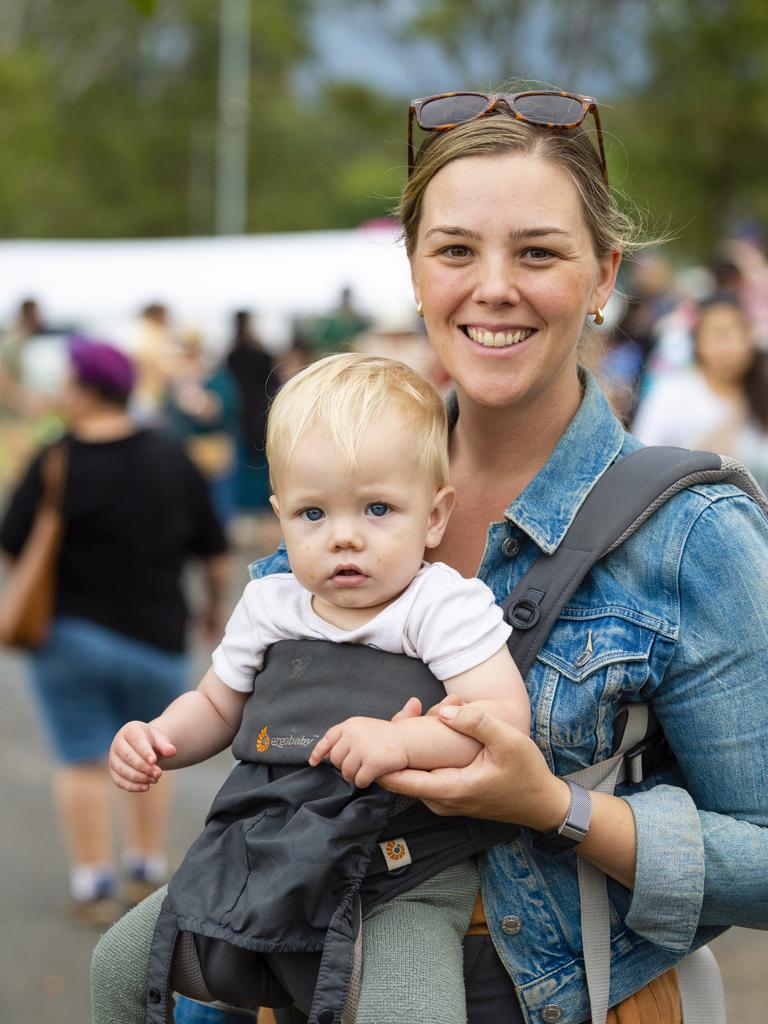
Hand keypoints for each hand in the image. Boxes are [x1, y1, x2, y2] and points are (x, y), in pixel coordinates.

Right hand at [109, 721, 177, 792]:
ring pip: (123, 770)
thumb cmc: (152, 742)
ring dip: (140, 777)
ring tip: (155, 779)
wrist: (145, 748)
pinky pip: (119, 781)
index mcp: (130, 730)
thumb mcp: (160, 740)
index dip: (145, 752)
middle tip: (158, 773)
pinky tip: (146, 787)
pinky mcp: (113, 772)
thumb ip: (165, 745)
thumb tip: (172, 752)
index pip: (136, 740)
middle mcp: (118, 743)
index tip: (154, 761)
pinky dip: (133, 786)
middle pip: (128, 756)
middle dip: (144, 767)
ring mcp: (113, 758)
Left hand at [309, 717, 408, 788]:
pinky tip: (372, 775)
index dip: (319, 752)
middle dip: (345, 767)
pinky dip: (364, 781)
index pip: (328, 739)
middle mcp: (353, 734)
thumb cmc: (386, 736)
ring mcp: (362, 748)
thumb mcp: (363, 729)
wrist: (408, 740)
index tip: (313, 762)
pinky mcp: (372, 762)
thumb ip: (345, 738)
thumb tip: (326, 754)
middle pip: (336, 760)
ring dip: (354, 776)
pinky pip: (359, 780)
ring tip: (365, 770)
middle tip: (358, 765)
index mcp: (350, 725)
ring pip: (346, 772)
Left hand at [377, 704, 569, 830]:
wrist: (543, 803)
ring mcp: (444, 801)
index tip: (378, 734)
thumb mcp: (508, 741)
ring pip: (411, 774)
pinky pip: (424, 775)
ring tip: (418, 712)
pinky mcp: (450, 795)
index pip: (398, 781)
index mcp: (450, 790)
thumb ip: (477, 723)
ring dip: (408, 746)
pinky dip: (421, 753)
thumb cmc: (527, 774)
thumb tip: (445, 712)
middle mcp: (441, 801)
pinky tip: (431, 728)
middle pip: (400, 775)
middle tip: (409, 709)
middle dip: (396, 742)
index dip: (380, 760)